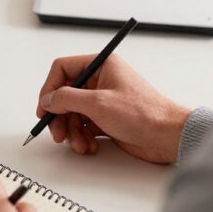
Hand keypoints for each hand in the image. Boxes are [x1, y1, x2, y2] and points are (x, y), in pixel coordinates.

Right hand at [37, 55, 190, 163]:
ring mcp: (104, 100)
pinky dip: (82, 137)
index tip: (44, 107)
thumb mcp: (98, 103)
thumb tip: (49, 99)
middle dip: (60, 116)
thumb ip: (67, 98)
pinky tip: (89, 145)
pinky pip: (84, 126)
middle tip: (57, 133)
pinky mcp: (107, 119)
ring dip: (71, 131)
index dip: (50, 88)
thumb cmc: (144, 114)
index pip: (63, 69)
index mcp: (101, 65)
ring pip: (73, 113)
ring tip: (78, 143)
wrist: (168, 137)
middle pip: (65, 95)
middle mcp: (101, 80)